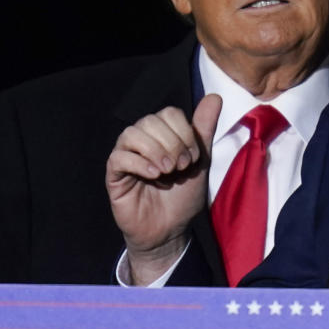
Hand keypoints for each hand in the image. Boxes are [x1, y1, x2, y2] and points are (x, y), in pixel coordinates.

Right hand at [105, 94, 221, 284]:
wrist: (169, 231)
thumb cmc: (182, 197)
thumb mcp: (200, 161)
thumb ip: (204, 129)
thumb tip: (214, 97)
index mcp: (162, 135)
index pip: (169, 113)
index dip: (184, 131)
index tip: (194, 157)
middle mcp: (142, 141)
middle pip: (151, 120)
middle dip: (172, 142)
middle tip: (182, 166)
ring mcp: (126, 156)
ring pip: (132, 133)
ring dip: (155, 150)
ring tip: (168, 171)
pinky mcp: (114, 175)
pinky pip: (119, 157)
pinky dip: (139, 163)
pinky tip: (154, 175)